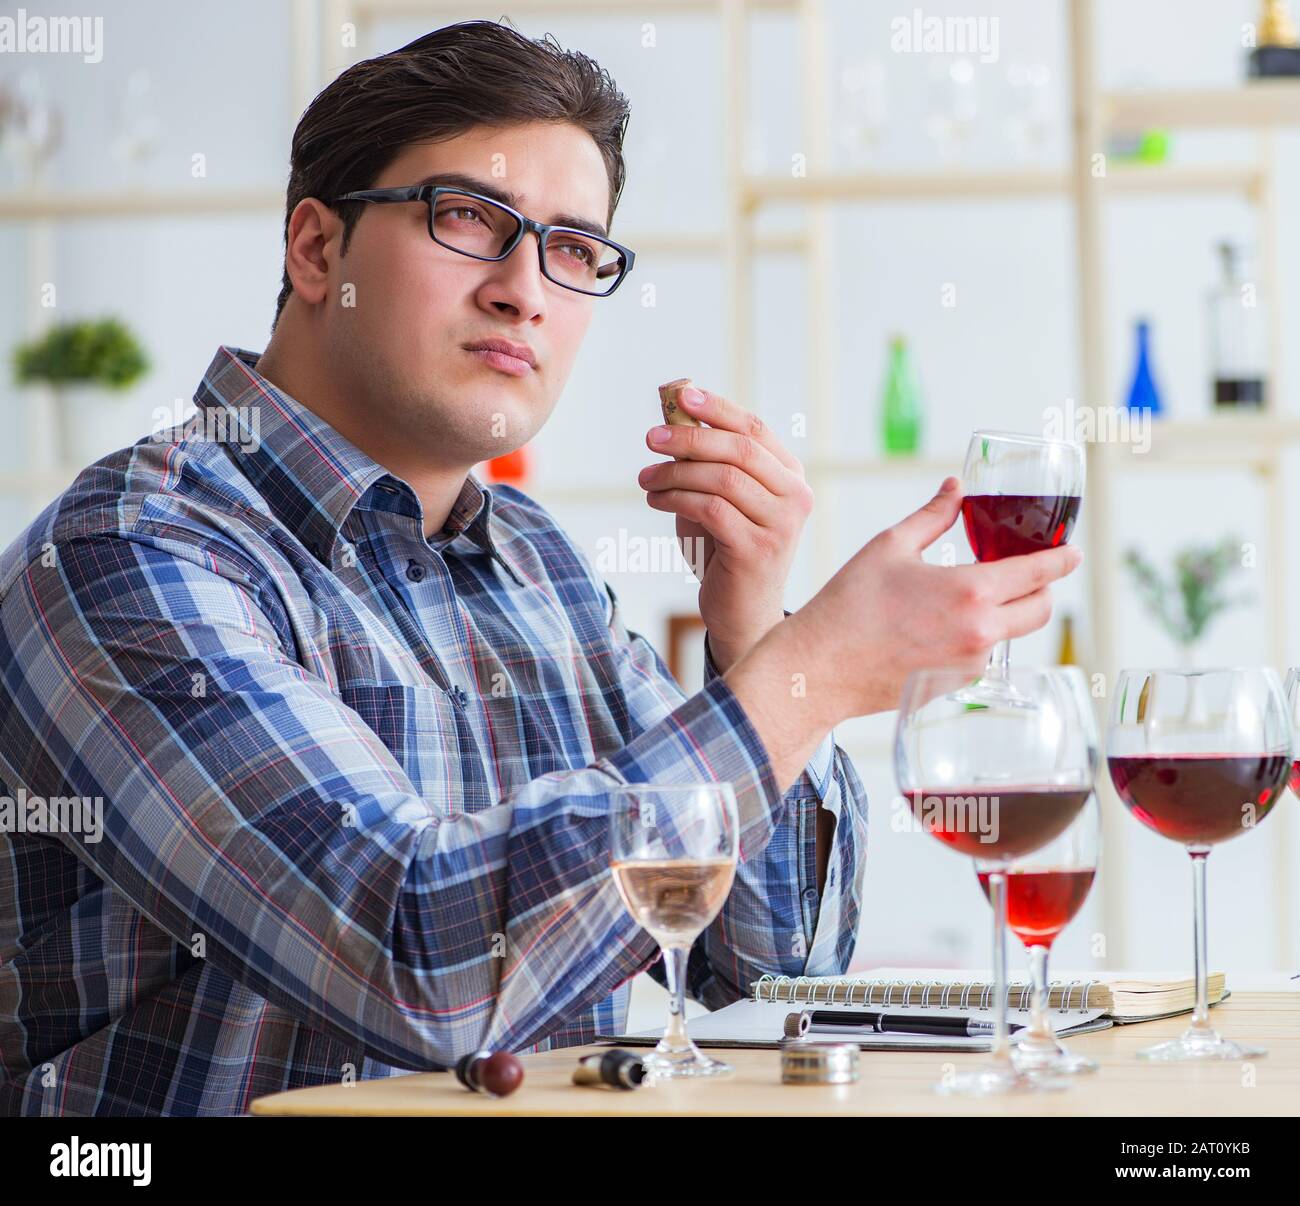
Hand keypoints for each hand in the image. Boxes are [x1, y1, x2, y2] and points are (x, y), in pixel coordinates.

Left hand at [638, 385, 813, 671]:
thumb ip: (707, 462)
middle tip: (651, 439)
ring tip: (646, 478)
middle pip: (739, 450)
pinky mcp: (758, 550)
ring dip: (676, 472)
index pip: (755, 429)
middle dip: (690, 438)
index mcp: (791, 476)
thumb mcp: (719, 498)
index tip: (679, 395)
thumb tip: (672, 415)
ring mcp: (781, 525)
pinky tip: (655, 499)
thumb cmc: (725, 550)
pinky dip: (676, 498)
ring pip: (722, 479)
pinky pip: (710, 509)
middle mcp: (795, 497)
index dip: (717, 409)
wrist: (741, 613)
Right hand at [780, 476, 1082, 723]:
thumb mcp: (890, 546)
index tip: (1071, 552)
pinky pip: (983, 657)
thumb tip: (956, 489)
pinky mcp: (955, 686)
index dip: (1061, 559)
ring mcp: (970, 665)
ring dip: (1005, 614)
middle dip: (1041, 588)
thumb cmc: (848, 606)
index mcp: (970, 592)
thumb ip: (933, 515)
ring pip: (1012, 634)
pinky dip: (977, 638)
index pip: (1038, 573)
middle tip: (1025, 572)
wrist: (821, 668)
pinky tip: (942, 626)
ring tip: (969, 597)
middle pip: (1040, 609)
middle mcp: (980, 632)